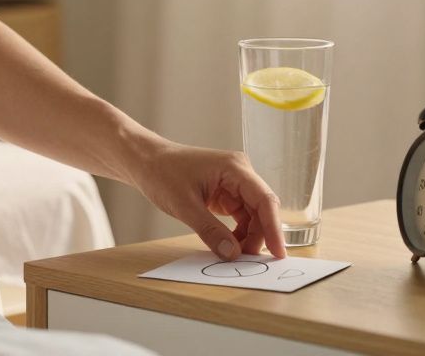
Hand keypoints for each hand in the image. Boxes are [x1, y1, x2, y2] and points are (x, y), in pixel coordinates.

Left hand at [132, 139, 288, 260]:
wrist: (145, 161)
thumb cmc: (162, 173)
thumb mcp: (184, 205)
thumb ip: (210, 230)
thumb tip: (232, 254)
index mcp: (235, 168)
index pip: (264, 200)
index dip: (274, 228)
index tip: (279, 254)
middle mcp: (240, 173)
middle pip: (262, 209)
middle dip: (258, 236)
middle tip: (249, 262)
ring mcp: (234, 183)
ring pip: (253, 215)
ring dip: (248, 236)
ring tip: (234, 255)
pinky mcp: (226, 193)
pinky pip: (240, 216)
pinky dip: (237, 232)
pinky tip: (228, 245)